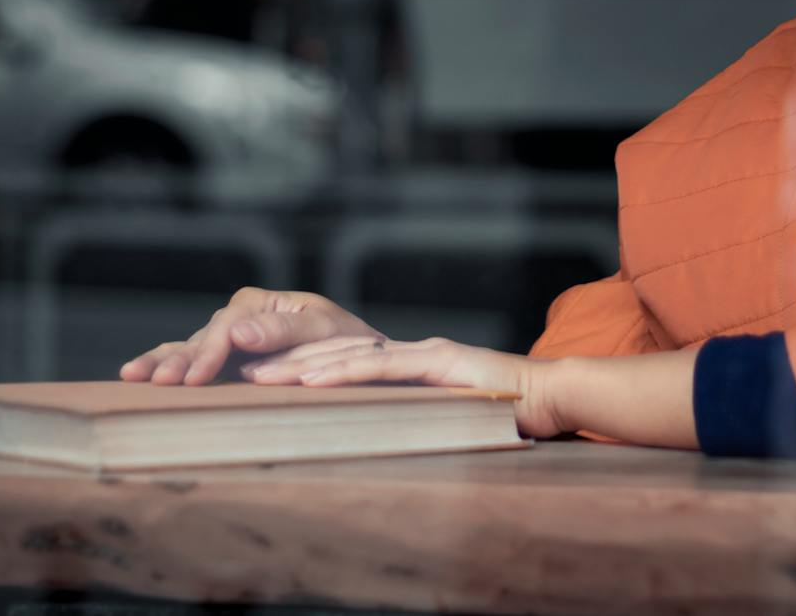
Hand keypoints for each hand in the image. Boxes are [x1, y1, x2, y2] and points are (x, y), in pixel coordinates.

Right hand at [119, 287, 384, 385]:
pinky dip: (164, 368)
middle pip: (199, 338)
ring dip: (159, 363)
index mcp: (258, 304)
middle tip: (154, 381)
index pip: (226, 328)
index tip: (195, 379)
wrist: (357, 356)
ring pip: (185, 349)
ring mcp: (226, 340)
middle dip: (174, 360)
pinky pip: (188, 363)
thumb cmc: (346, 342)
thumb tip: (237, 330)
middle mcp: (236, 317)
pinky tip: (137, 378)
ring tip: (130, 377)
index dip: (209, 353)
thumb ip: (282, 331)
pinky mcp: (223, 361)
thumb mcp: (323, 331)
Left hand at [241, 334, 569, 438]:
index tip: (265, 380)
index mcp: (412, 365)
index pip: (347, 363)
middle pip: (338, 354)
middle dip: (288, 362)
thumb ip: (417, 421)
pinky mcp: (437, 365)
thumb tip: (384, 444)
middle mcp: (412, 352)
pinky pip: (381, 370)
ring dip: (302, 366)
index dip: (304, 368)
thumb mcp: (448, 419)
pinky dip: (343, 373)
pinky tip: (312, 380)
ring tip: (262, 376)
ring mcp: (424, 354)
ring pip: (351, 356)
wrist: (551, 397)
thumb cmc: (506, 416)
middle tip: (244, 374)